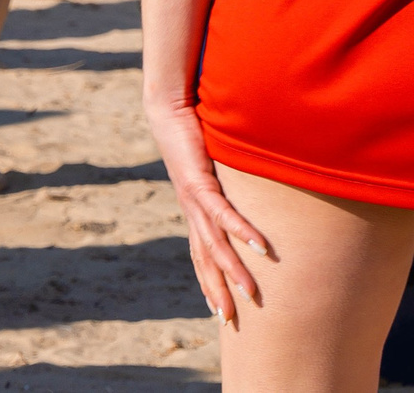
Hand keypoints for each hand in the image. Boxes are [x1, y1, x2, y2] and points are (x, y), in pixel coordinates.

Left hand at [148, 93, 268, 324]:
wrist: (168, 108)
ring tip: (252, 295)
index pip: (200, 253)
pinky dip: (243, 231)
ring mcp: (193, 198)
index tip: (218, 310)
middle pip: (203, 259)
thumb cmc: (193, 135)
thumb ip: (229, 185)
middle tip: (230, 322)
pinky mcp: (199, 181)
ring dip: (234, 271)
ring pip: (214, 243)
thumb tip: (251, 196)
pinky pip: (223, 212)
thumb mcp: (215, 169)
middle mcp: (190, 209)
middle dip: (216, 291)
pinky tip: (262, 249)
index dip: (208, 282)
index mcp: (193, 209)